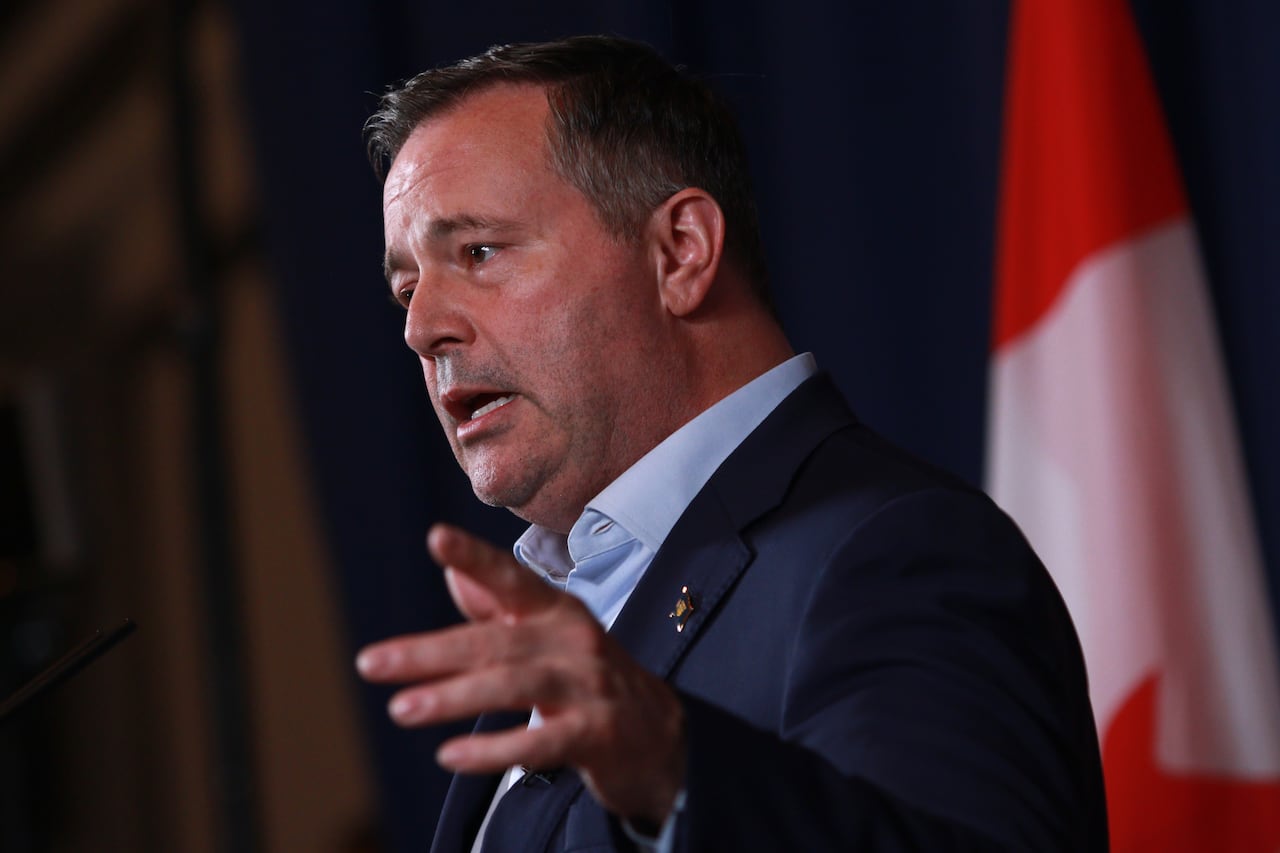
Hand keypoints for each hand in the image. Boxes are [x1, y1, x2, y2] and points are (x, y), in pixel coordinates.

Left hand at [355, 523, 685, 825]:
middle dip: (429, 652)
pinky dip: (494, 750)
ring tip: (401, 709)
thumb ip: (500, 606)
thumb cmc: (588, 679)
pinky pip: (541, 741)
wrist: (661, 738)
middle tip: (371, 662)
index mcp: (557, 610)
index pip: (512, 579)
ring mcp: (591, 686)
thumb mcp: (550, 635)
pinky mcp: (599, 734)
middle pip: (496, 641)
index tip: (436, 537)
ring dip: (453, 697)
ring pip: (514, 686)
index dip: (475, 557)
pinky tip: (450, 756)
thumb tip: (451, 570)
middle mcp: (575, 639)